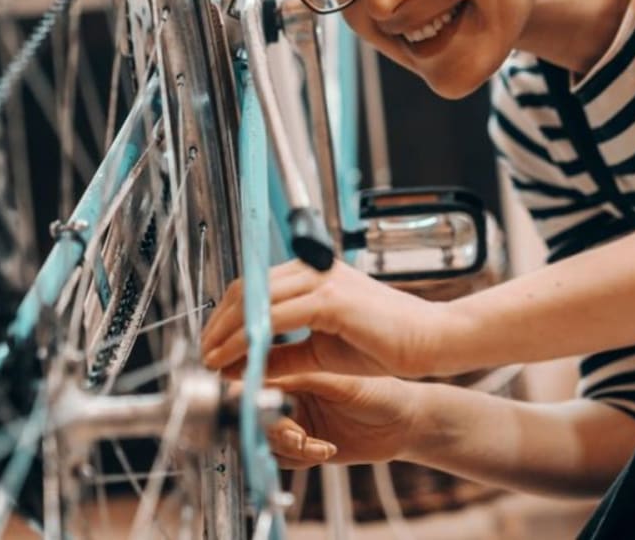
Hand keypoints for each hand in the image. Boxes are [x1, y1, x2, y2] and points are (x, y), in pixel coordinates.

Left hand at [202, 258, 437, 378]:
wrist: (430, 340)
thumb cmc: (385, 343)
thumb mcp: (322, 350)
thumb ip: (284, 352)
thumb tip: (243, 365)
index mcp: (313, 273)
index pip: (256, 284)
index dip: (228, 312)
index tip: (213, 341)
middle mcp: (314, 269)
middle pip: (249, 286)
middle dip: (219, 321)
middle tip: (204, 351)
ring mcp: (323, 280)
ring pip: (258, 299)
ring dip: (228, 332)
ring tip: (212, 358)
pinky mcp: (332, 299)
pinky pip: (277, 317)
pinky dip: (250, 339)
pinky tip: (237, 358)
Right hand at [266, 372, 415, 468]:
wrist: (405, 423)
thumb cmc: (380, 390)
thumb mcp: (339, 382)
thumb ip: (301, 378)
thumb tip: (264, 369)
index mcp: (296, 368)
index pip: (258, 378)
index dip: (252, 393)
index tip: (258, 407)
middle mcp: (292, 393)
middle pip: (257, 413)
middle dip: (272, 427)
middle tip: (296, 435)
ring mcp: (298, 420)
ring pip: (267, 439)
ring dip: (287, 447)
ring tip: (313, 445)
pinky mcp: (306, 445)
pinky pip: (286, 458)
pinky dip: (300, 458)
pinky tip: (326, 450)